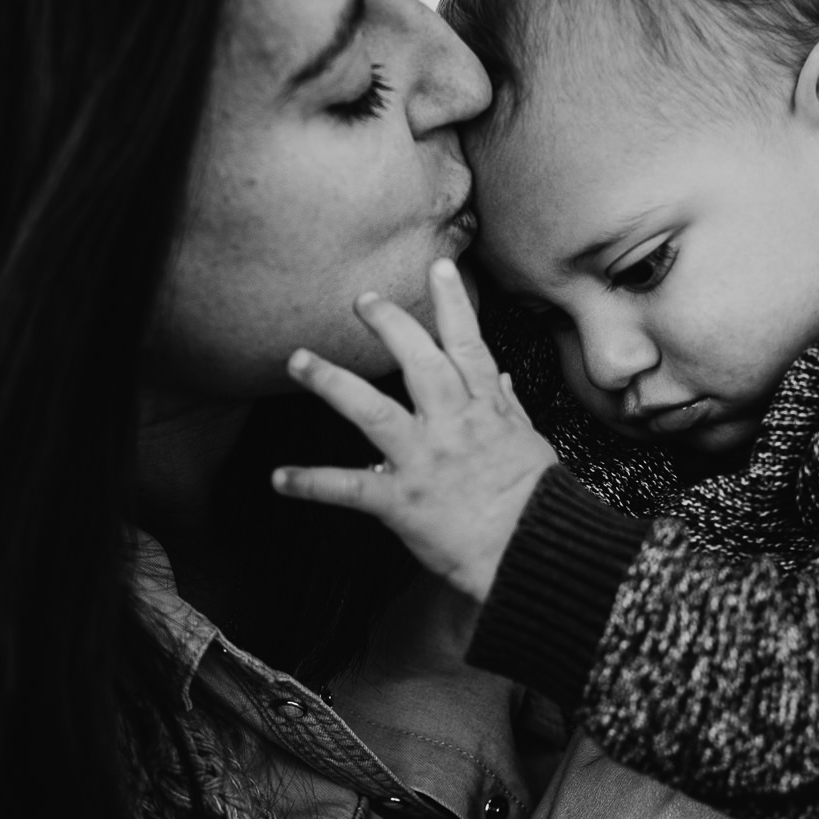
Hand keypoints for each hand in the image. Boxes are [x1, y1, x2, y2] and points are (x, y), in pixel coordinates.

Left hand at [272, 260, 558, 601]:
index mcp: (486, 411)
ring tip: (300, 360)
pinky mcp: (403, 501)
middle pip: (419, 363)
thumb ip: (509, 407)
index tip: (439, 268)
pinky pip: (351, 489)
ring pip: (373, 411)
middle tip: (361, 300)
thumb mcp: (532, 444)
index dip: (454, 304)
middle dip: (390, 326)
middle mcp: (453, 426)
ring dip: (333, 383)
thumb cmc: (539, 503)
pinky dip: (313, 484)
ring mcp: (425, 461)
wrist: (536, 550)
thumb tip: (500, 376)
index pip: (469, 345)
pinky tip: (279, 479)